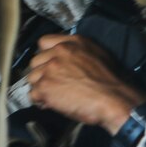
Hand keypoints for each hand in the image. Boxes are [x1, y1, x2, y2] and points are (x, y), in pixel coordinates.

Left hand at [26, 35, 145, 132]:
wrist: (113, 99)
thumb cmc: (110, 82)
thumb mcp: (98, 54)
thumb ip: (78, 53)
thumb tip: (68, 60)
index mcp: (72, 43)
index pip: (44, 42)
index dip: (45, 56)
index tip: (48, 65)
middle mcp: (59, 52)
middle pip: (35, 61)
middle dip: (42, 74)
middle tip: (52, 84)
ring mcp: (50, 68)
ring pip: (32, 78)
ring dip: (40, 88)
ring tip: (53, 96)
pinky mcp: (45, 86)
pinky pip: (33, 94)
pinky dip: (41, 101)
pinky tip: (52, 104)